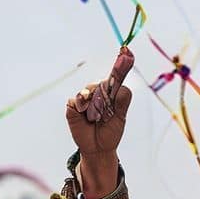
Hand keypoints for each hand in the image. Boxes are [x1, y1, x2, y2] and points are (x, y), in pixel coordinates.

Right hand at [65, 47, 133, 197]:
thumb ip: (122, 101)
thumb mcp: (120, 118)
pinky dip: (81, 108)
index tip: (127, 50)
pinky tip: (85, 117)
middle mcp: (97, 92)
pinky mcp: (72, 107)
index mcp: (111, 93)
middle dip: (106, 99)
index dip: (121, 64)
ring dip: (94, 107)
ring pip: (89, 92)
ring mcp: (84, 98)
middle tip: (106, 116)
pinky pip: (76, 101)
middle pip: (103, 84)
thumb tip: (121, 87)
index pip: (116, 76)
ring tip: (95, 119)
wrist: (99, 148)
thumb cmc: (110, 131)